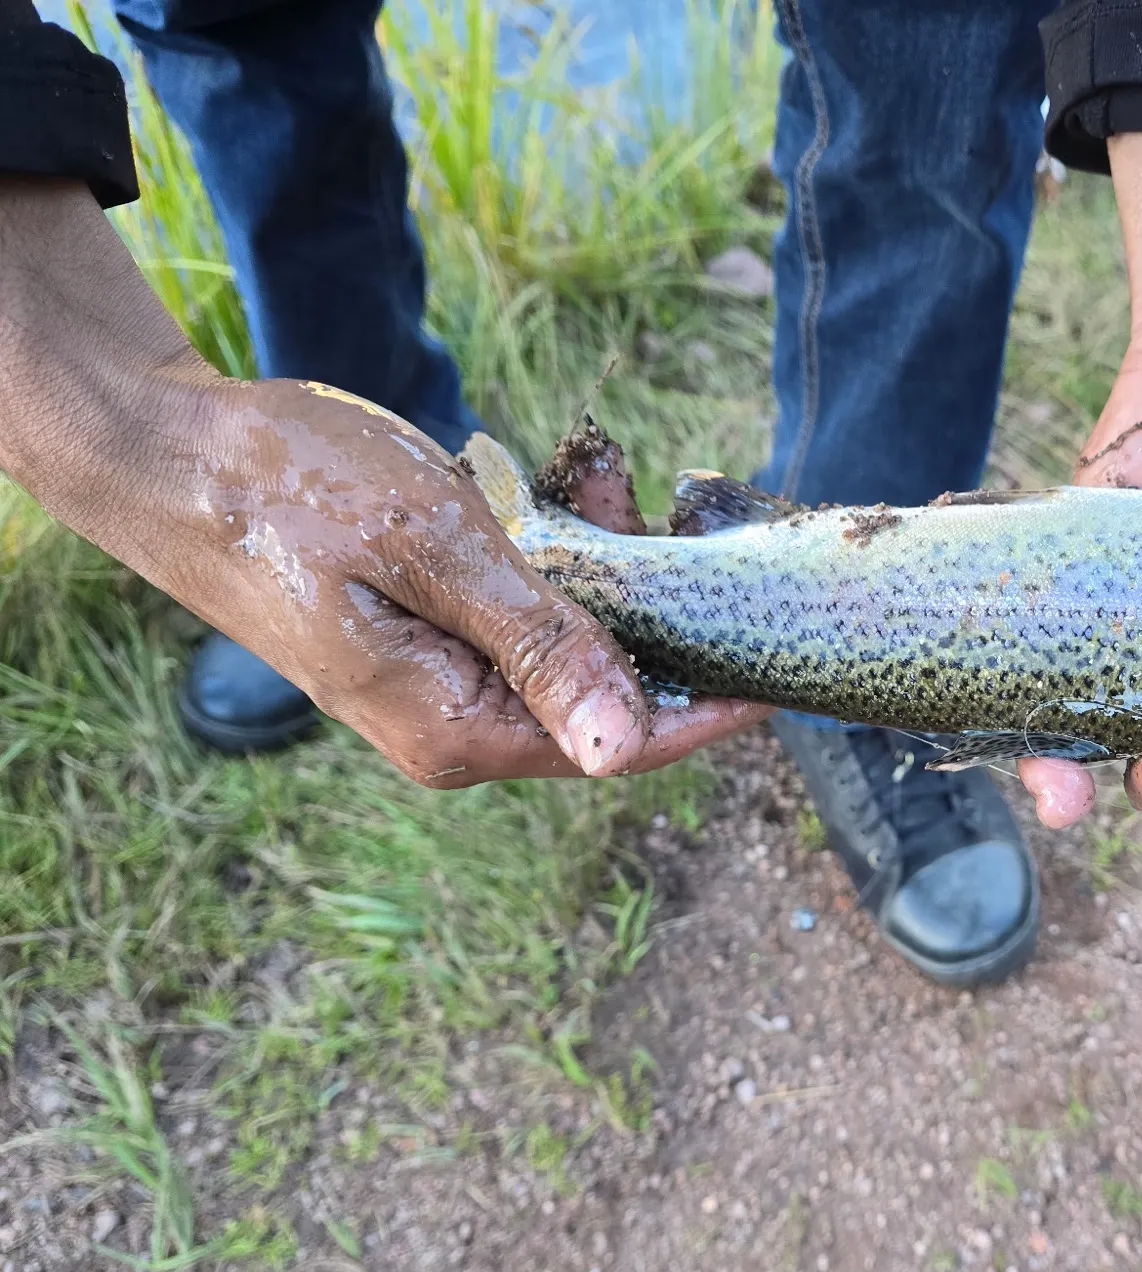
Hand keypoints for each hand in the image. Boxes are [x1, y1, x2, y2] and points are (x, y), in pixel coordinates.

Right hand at [0, 177, 767, 784]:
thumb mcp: (437, 552)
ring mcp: (438, 692)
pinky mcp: (424, 650)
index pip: (623, 743)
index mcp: (459, 728)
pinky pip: (520, 623)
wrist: (169, 456)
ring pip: (566, 650)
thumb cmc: (289, 490)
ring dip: (600, 573)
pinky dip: (551, 564)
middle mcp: (454, 730)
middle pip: (602, 697)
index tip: (775, 661)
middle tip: (666, 512)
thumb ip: (541, 648)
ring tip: (607, 480)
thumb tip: (624, 748)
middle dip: (649, 611)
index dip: (706, 705)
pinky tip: (555, 494)